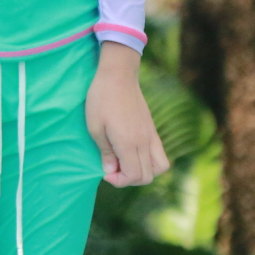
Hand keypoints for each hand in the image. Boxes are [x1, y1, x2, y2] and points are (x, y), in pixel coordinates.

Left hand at [85, 41, 170, 187]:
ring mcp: (151, 135)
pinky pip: (160, 154)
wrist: (118, 74)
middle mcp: (144, 141)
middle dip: (129, 179)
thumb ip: (105, 152)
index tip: (106, 171)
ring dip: (144, 172)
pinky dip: (150, 161)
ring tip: (127, 163)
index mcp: (128, 142)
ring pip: (160, 167)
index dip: (119, 181)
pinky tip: (133, 152)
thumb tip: (111, 171)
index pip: (134, 175)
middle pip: (148, 176)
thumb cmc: (101, 98)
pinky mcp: (152, 129)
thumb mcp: (94, 126)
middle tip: (114, 167)